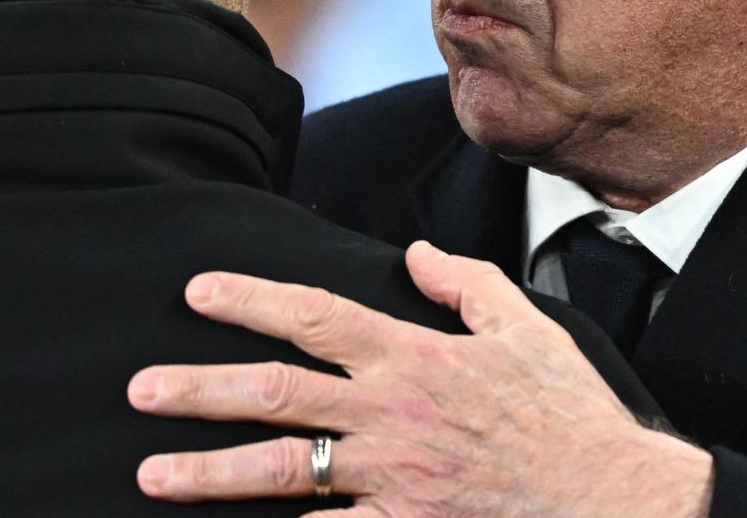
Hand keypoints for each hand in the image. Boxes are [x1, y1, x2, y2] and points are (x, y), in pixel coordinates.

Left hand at [128, 241, 713, 517]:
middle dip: (199, 389)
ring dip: (208, 472)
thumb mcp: (524, 325)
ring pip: (280, 471)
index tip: (197, 292)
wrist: (607, 498)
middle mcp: (389, 414)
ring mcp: (390, 478)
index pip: (315, 316)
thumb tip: (415, 252)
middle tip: (139, 389)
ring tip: (151, 472)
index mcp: (413, 356)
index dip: (250, 300)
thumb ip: (464, 283)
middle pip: (275, 394)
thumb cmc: (567, 411)